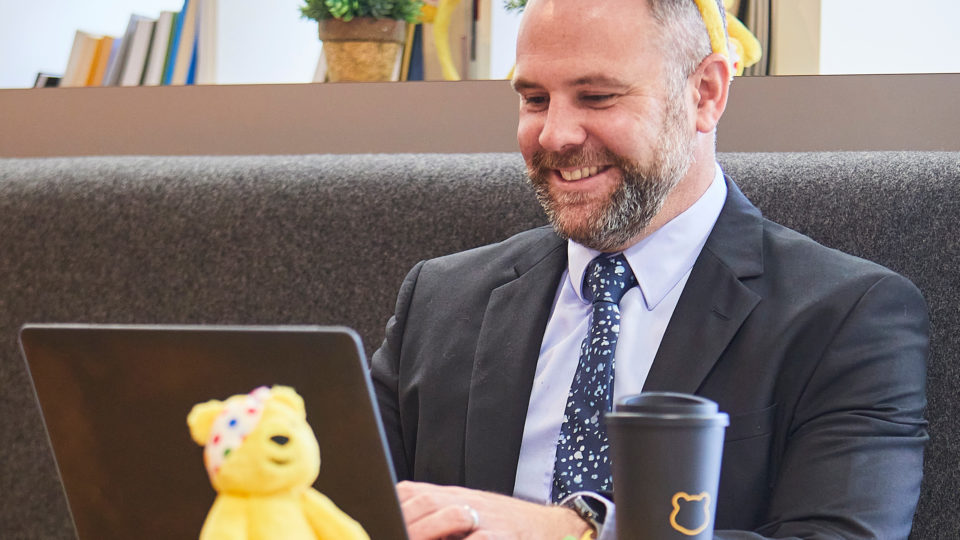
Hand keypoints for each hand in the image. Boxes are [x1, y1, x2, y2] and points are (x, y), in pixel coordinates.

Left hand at [397, 480, 590, 539]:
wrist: (547, 527)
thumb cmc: (500, 525)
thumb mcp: (465, 512)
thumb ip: (433, 514)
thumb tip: (399, 521)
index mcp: (450, 497)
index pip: (411, 493)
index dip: (391, 505)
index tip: (377, 517)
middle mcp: (464, 503)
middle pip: (424, 503)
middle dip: (402, 519)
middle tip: (385, 530)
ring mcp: (482, 519)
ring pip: (444, 518)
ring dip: (421, 530)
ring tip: (404, 537)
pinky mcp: (499, 536)